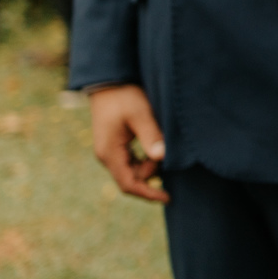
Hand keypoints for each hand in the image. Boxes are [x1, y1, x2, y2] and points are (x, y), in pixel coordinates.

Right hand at [90, 84, 169, 202]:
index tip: (167, 197)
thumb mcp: (140, 114)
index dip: (148, 193)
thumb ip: (150, 136)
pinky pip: (131, 160)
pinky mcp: (115, 144)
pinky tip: (157, 149)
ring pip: (132, 170)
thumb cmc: (123, 96)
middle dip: (152, 175)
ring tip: (164, 149)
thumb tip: (161, 157)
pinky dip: (145, 159)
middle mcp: (106, 155)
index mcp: (109, 153)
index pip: (128, 184)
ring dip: (149, 166)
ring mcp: (109, 150)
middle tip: (171, 159)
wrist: (108, 81)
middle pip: (131, 179)